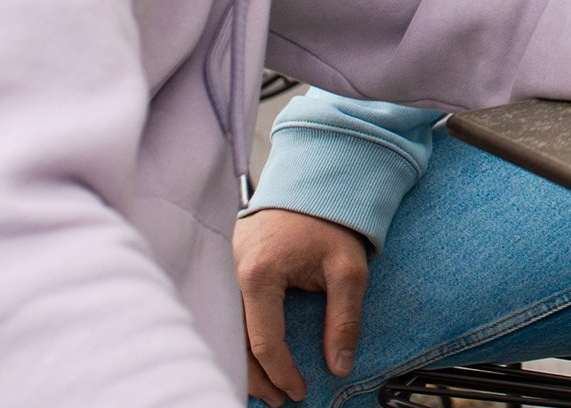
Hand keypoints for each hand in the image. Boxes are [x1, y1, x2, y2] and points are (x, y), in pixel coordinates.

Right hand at [234, 207, 368, 402]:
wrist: (312, 184)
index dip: (282, 372)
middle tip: (278, 400)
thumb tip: (339, 365)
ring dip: (242, 362)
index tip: (299, 391)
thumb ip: (344, 319)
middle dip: (255, 378)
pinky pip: (225, 312)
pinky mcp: (223, 267)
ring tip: (264, 388)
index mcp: (259, 274)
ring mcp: (222, 269)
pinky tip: (249, 358)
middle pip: (234, 341)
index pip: (264, 341)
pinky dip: (234, 339)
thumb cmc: (329, 222)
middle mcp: (230, 273)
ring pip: (224, 329)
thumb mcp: (349, 270)